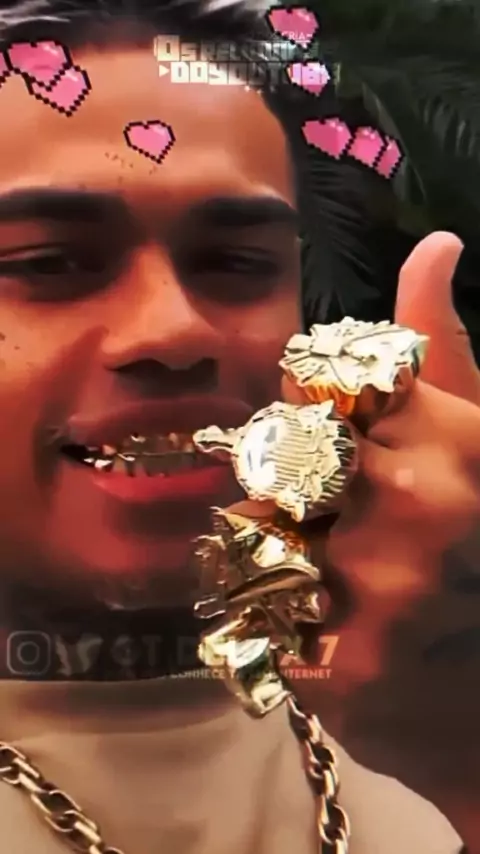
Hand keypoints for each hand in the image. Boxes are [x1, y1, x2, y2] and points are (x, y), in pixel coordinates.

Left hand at [228, 232, 479, 832]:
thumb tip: (434, 243)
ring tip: (338, 582)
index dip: (308, 420)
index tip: (331, 446)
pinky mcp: (343, 672)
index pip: (310, 392)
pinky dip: (273, 622)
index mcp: (447, 432)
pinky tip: (327, 630)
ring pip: (250, 537)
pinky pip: (253, 617)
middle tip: (335, 524)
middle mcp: (410, 502)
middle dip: (288, 488)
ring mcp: (378, 591)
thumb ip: (442, 344)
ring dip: (274, 555)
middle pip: (271, 462)